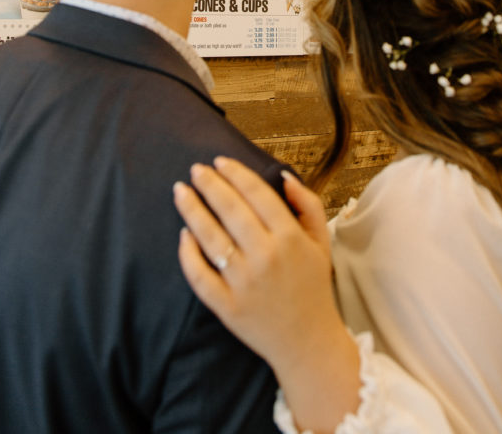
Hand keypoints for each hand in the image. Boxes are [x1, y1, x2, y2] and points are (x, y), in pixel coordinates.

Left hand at [174, 158, 359, 433]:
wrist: (308, 341)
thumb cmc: (313, 285)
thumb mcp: (321, 241)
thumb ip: (308, 204)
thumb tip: (283, 175)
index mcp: (290, 238)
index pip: (257, 194)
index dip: (236, 173)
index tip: (219, 161)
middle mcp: (266, 257)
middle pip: (230, 210)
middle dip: (209, 185)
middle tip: (195, 170)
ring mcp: (243, 283)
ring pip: (210, 238)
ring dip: (192, 211)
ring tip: (180, 192)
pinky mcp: (227, 306)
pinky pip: (200, 276)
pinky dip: (188, 254)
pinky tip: (183, 235)